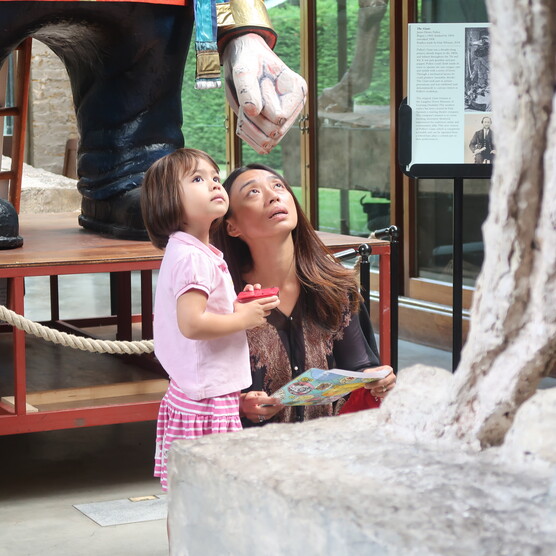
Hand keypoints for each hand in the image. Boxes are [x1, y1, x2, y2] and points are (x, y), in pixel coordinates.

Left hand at [222, 34, 306, 153]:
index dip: (260, 108)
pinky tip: (242, 122)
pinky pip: (263, 147)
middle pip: (274, 132)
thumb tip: (253, 111)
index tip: (253, 90)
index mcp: (297, 91)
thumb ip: (247, 88)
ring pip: (268, 143)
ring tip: (242, 112)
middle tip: (242, 104)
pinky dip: (249, 138)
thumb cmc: (246, 62)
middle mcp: (296, 107)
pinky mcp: (275, 128)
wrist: (244, 60)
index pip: (278, 117)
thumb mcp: (243, 69)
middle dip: (252, 121)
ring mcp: (286, 120)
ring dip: (249, 131)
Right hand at [233, 294, 278, 328]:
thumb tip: (236, 299)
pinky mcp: (260, 321)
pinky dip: (263, 320)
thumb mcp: (237, 303)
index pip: (265, 300)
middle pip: (270, 305)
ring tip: (267, 311)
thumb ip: (238, 300)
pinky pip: (264, 320)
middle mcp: (259, 308)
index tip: (276, 297)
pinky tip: (260, 319)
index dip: (271, 298)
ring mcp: (260, 315)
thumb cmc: (237, 312)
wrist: (239, 321)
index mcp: (255, 303)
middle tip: (278, 301)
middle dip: (276, 303)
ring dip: (267, 312)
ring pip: (267, 313)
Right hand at [240, 391, 283, 422]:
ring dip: (274, 412)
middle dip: (275, 408)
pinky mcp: (253, 420)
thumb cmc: (249, 398)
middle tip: (282, 404)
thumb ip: (263, 395)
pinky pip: (264, 419)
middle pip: (265, 411)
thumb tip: (272, 400)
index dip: (271, 400)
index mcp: (249, 400)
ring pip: (266, 416)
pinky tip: (275, 411)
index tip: (279, 399)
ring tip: (280, 407)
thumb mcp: (254, 393)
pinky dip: (271, 415)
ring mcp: (251, 416)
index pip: (261, 400)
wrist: (240, 406)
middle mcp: (249, 409)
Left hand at [364, 366, 395, 398]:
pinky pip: (385, 394)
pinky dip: (378, 394)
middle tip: (367, 386)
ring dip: (376, 390)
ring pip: (385, 389)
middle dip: (375, 385)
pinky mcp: (391, 391)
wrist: (375, 379)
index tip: (367, 383)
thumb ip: (369, 372)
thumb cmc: (373, 374)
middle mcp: (392, 376)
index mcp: (388, 369)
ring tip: (371, 389)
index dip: (376, 379)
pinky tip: (373, 392)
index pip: (384, 374)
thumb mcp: (369, 371)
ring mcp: (392, 384)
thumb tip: (368, 375)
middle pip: (385, 382)